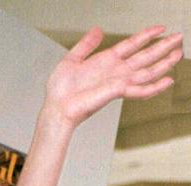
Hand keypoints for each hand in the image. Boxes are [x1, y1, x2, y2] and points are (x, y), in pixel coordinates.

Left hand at [45, 26, 182, 127]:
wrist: (56, 107)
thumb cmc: (61, 90)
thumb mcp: (71, 60)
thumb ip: (86, 45)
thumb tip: (97, 30)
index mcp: (106, 61)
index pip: (132, 44)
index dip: (146, 35)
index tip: (161, 28)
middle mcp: (116, 71)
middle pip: (145, 56)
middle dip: (162, 47)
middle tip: (179, 38)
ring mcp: (118, 82)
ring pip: (147, 71)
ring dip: (164, 63)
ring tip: (178, 54)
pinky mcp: (116, 92)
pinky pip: (139, 90)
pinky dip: (154, 87)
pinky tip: (167, 81)